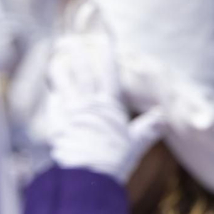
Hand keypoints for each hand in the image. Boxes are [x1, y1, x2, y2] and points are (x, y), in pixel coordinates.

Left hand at [44, 25, 162, 180]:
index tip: (103, 36)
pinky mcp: (54, 123)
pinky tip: (52, 92)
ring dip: (58, 70)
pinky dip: (53, 95)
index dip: (107, 52)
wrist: (87, 177)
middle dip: (77, 53)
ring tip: (55, 61)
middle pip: (81, 70)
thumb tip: (162, 117)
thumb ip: (147, 128)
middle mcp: (88, 104)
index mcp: (109, 105)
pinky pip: (52, 103)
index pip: (109, 71)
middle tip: (71, 42)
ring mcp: (69, 112)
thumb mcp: (134, 144)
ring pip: (61, 82)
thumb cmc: (114, 162)